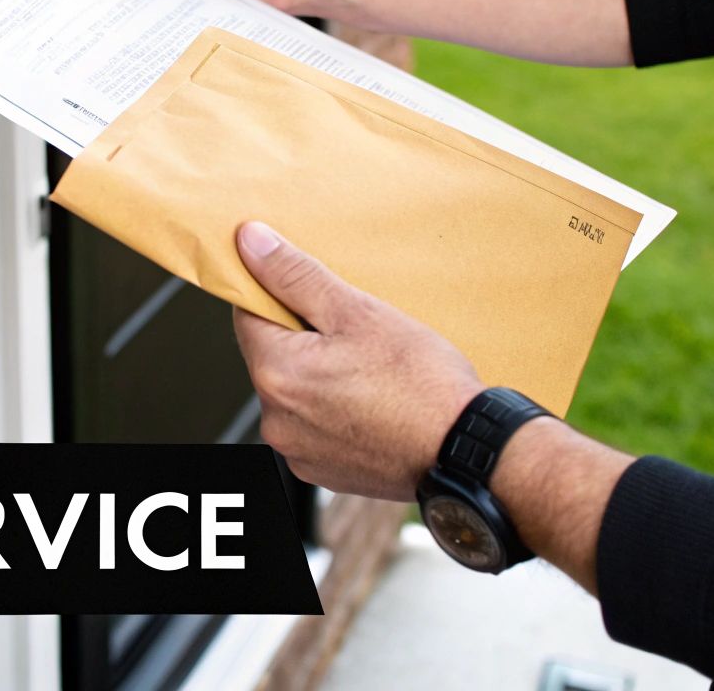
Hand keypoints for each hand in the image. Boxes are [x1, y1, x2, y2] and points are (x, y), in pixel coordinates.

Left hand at [231, 221, 486, 500]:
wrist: (466, 451)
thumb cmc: (421, 385)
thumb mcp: (357, 312)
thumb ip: (295, 276)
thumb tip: (251, 243)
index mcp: (276, 374)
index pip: (247, 314)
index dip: (277, 294)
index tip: (308, 291)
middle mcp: (276, 419)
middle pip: (271, 354)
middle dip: (303, 336)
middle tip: (354, 332)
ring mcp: (297, 450)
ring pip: (294, 390)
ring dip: (319, 374)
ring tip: (369, 370)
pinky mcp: (321, 470)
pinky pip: (314, 425)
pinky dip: (333, 409)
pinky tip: (372, 401)